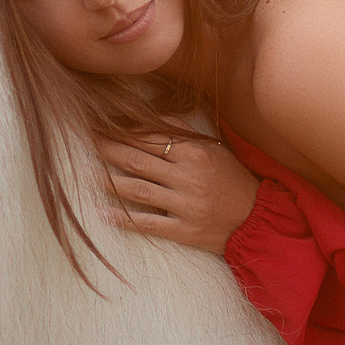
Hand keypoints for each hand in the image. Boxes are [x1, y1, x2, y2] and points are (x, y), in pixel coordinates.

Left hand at [99, 134, 260, 254]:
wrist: (258, 218)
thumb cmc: (233, 181)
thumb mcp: (214, 150)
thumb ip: (184, 132)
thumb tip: (154, 115)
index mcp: (194, 153)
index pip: (150, 138)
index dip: (122, 131)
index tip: (101, 125)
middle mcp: (187, 176)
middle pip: (138, 160)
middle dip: (108, 150)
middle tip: (86, 142)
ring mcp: (185, 204)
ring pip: (139, 190)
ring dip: (110, 182)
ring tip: (86, 175)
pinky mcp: (184, 230)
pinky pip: (149, 223)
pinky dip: (125, 219)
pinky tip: (104, 213)